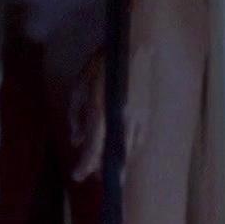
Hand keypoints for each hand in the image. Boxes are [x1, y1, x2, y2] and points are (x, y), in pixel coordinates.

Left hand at [67, 38, 156, 183]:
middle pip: (113, 156)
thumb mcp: (80, 86)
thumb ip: (76, 115)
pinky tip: (120, 150)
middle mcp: (122, 119)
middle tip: (90, 174)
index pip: (94, 148)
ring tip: (104, 165)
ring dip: (115, 162)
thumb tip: (76, 140)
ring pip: (128, 152)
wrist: (133, 48)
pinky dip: (128, 150)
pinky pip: (138, 141)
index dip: (85, 165)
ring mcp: (139, 118)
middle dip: (101, 168)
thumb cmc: (102, 64)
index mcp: (102, 111)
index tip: (77, 176)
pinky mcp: (148, 115)